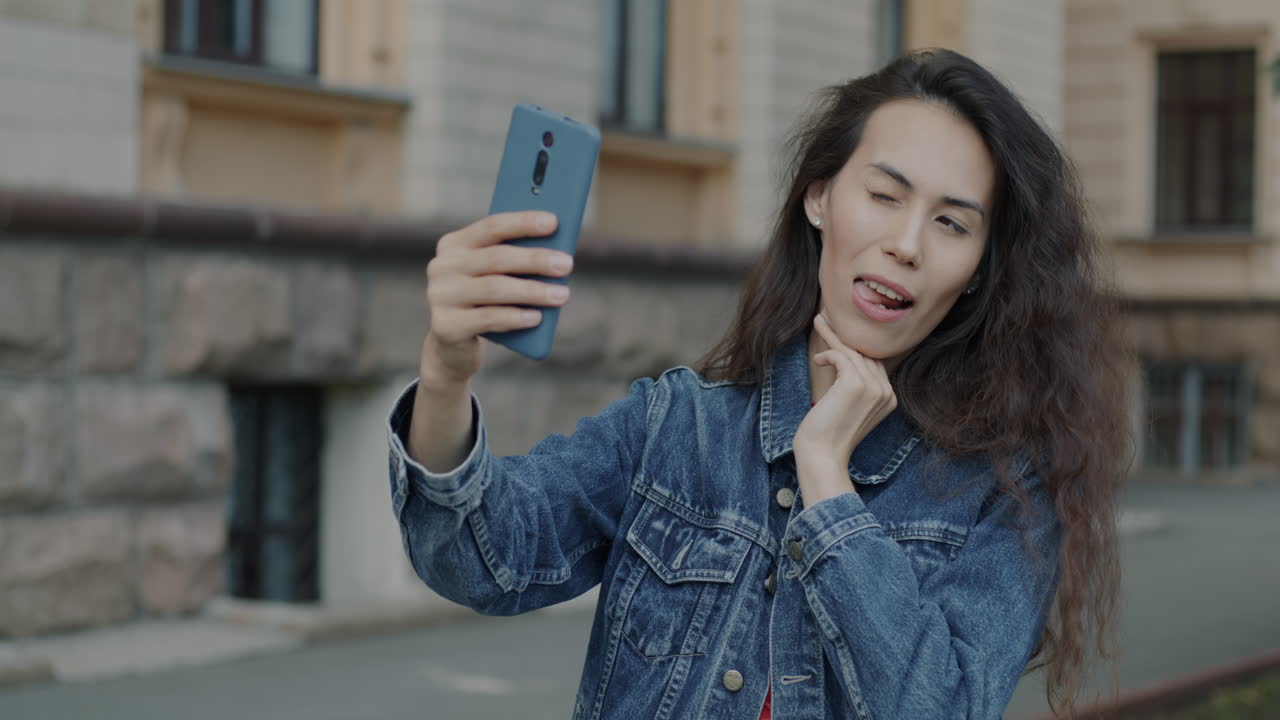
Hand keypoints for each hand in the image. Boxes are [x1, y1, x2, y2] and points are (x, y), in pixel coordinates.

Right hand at [420, 211, 571, 388]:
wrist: (453, 345)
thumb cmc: (484, 302)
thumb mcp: (495, 276)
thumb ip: (515, 261)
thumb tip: (556, 253)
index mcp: (454, 244)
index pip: (491, 227)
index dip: (523, 223)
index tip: (554, 222)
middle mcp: (442, 266)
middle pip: (496, 258)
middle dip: (535, 259)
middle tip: (567, 264)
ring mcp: (440, 296)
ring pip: (494, 288)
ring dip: (533, 291)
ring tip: (562, 294)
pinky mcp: (445, 326)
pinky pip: (487, 318)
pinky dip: (516, 317)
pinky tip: (537, 317)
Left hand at [793, 313, 897, 496]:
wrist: (822, 455)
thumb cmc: (828, 433)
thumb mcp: (847, 407)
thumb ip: (852, 386)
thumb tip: (839, 358)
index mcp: (888, 398)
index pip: (874, 363)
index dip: (856, 346)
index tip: (840, 330)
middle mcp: (886, 392)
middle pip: (865, 354)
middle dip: (845, 334)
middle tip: (828, 316)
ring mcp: (874, 388)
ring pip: (853, 351)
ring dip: (833, 335)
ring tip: (818, 321)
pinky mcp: (856, 384)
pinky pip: (843, 356)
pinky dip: (828, 353)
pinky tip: (818, 360)